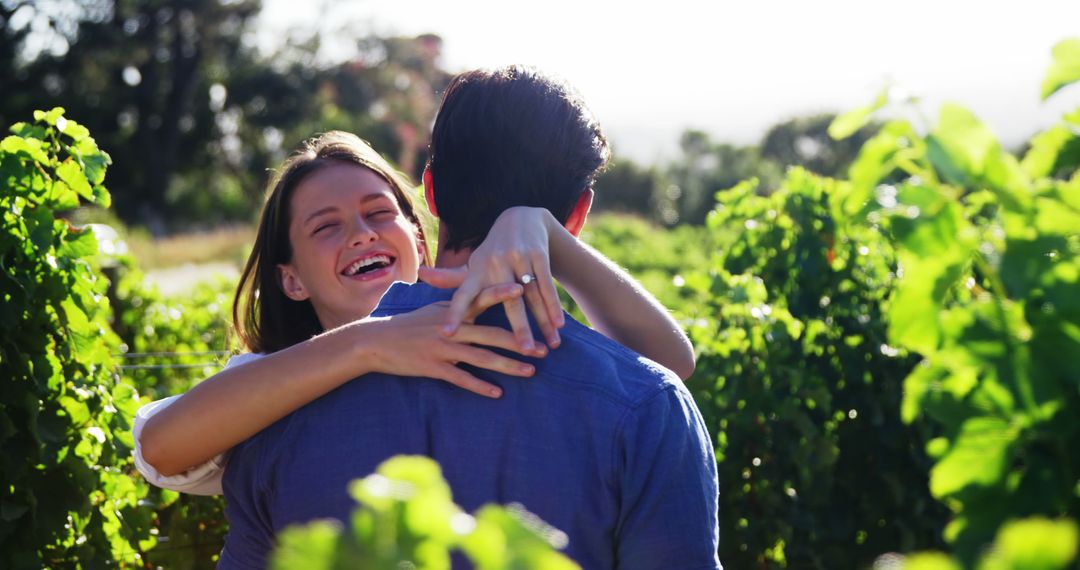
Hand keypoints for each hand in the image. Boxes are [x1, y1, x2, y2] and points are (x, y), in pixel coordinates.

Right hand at [356, 282, 546, 398]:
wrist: (375, 342)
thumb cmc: (408, 325)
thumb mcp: (434, 309)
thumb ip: (458, 305)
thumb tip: (479, 297)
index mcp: (452, 311)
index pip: (481, 298)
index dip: (503, 292)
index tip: (526, 288)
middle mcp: (451, 327)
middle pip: (491, 333)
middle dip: (519, 341)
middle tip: (542, 348)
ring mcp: (442, 348)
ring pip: (481, 357)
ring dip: (507, 366)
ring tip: (530, 372)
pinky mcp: (433, 367)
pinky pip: (461, 378)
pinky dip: (480, 386)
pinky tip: (497, 393)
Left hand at [419, 207, 565, 351]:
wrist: (521, 218)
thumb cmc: (493, 251)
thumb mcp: (474, 264)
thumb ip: (450, 276)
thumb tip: (421, 275)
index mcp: (477, 269)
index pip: (463, 293)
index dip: (454, 313)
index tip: (447, 334)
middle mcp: (497, 263)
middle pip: (508, 301)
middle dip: (518, 326)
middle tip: (522, 350)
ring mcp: (519, 258)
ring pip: (532, 296)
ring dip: (544, 322)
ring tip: (550, 345)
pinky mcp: (538, 255)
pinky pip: (547, 285)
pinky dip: (554, 305)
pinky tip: (559, 324)